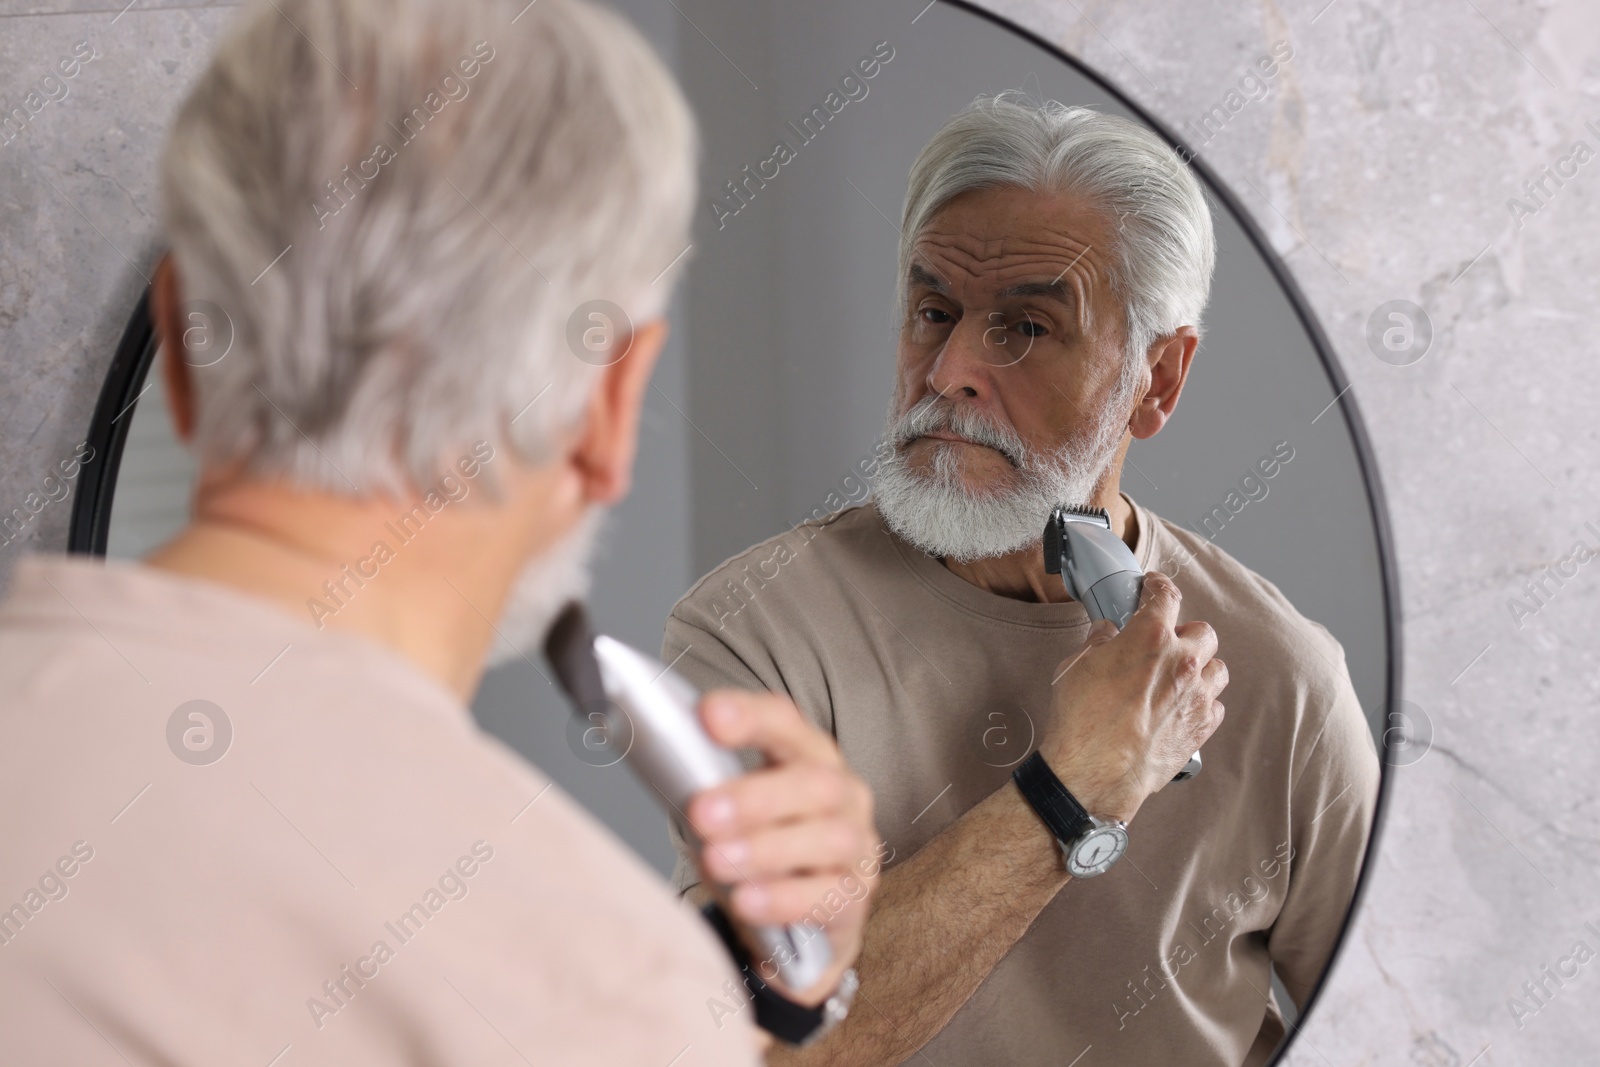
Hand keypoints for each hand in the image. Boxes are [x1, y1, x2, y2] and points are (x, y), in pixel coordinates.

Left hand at [686, 690, 881, 1003]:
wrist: (793, 920)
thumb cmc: (755, 845)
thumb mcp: (728, 809)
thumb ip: (703, 784)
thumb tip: (656, 761)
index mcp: (809, 754)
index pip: (785, 722)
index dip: (750, 717)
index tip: (708, 715)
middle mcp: (844, 792)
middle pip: (813, 782)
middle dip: (755, 796)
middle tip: (702, 812)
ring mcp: (858, 845)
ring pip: (829, 838)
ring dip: (768, 849)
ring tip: (717, 861)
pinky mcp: (856, 898)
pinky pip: (830, 897)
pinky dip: (785, 899)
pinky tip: (747, 902)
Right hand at [1040, 571, 1226, 822]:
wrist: (1093, 773)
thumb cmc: (1081, 721)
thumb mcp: (1076, 667)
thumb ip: (1099, 643)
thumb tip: (1107, 634)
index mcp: (1150, 637)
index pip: (1166, 595)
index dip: (1159, 586)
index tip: (1155, 587)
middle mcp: (1183, 662)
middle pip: (1203, 632)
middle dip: (1185, 633)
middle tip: (1164, 644)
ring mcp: (1197, 697)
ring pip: (1218, 669)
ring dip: (1201, 668)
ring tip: (1178, 677)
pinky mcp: (1201, 729)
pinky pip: (1215, 706)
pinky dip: (1201, 703)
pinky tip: (1180, 708)